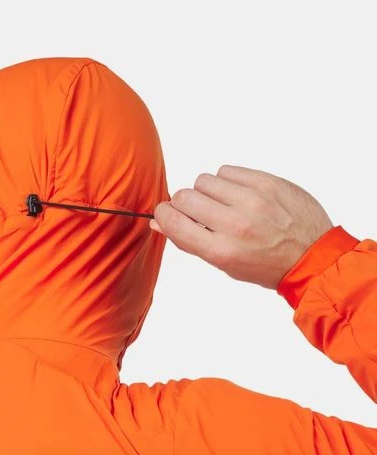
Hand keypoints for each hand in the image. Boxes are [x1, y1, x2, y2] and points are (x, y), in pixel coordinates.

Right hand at [152, 165, 332, 288]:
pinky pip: (228, 170)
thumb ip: (191, 242)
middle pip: (185, 196)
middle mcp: (235, 224)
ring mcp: (252, 200)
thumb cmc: (266, 266)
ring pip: (204, 180)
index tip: (168, 215)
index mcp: (221, 251)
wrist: (312, 256)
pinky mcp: (266, 182)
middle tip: (201, 213)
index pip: (173, 221)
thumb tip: (161, 222)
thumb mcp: (225, 264)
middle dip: (186, 204)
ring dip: (208, 191)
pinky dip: (228, 182)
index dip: (164, 215)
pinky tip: (240, 196)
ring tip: (225, 205)